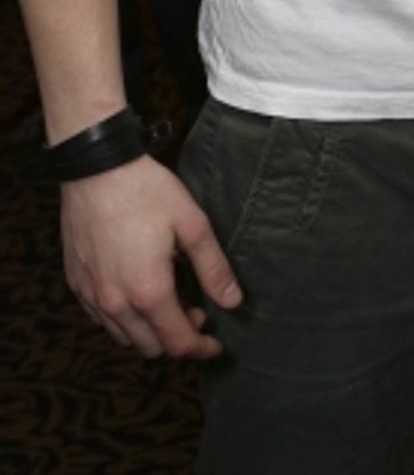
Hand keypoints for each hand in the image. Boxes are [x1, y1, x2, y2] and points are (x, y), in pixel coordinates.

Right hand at [61, 155, 241, 357]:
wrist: (95, 168)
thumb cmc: (145, 191)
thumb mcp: (191, 223)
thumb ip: (213, 267)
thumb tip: (233, 301)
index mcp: (149, 291)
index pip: (178, 342)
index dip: (200, 349)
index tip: (215, 345)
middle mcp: (116, 303)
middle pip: (150, 347)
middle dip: (177, 338)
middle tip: (196, 311)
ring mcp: (91, 296)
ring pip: (124, 337)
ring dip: (149, 330)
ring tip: (168, 300)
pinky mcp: (76, 283)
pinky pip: (101, 319)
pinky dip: (123, 318)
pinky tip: (136, 291)